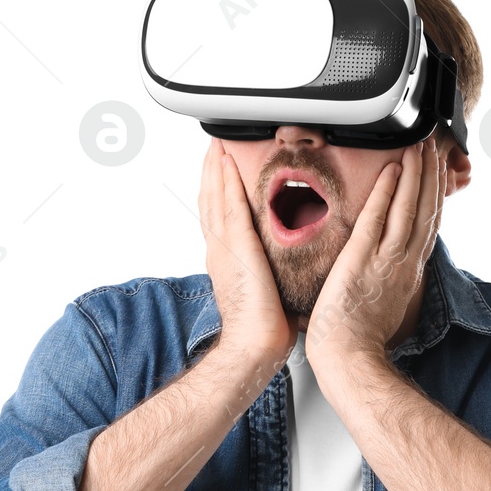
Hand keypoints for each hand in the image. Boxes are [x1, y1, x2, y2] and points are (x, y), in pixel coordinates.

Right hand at [197, 138, 295, 369]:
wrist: (253, 346)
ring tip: (217, 145)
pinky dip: (226, 182)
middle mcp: (220, 250)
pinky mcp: (236, 248)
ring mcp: (224, 248)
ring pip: (216, 198)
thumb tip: (280, 266)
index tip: (219, 170)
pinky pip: (229, 207)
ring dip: (215, 169)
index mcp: (226, 260)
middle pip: (210, 202)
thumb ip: (266, 272)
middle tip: (213, 147)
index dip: (217, 191)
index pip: (218, 217)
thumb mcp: (264, 291)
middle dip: (211, 173)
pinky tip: (226, 163)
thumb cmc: (262, 328)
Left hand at [305, 137, 443, 375]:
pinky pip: (378, 219)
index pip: (427, 225)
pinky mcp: (361, 259)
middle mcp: (403, 263)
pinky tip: (392, 169)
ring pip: (408, 208)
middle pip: (425, 210)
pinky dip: (387, 192)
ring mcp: (385, 260)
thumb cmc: (359, 341)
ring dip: (415, 173)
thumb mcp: (387, 307)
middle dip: (431, 174)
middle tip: (435, 145)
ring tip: (419, 145)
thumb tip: (388, 274)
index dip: (434, 195)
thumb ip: (390, 283)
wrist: (349, 359)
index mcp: (408, 273)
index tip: (438, 172)